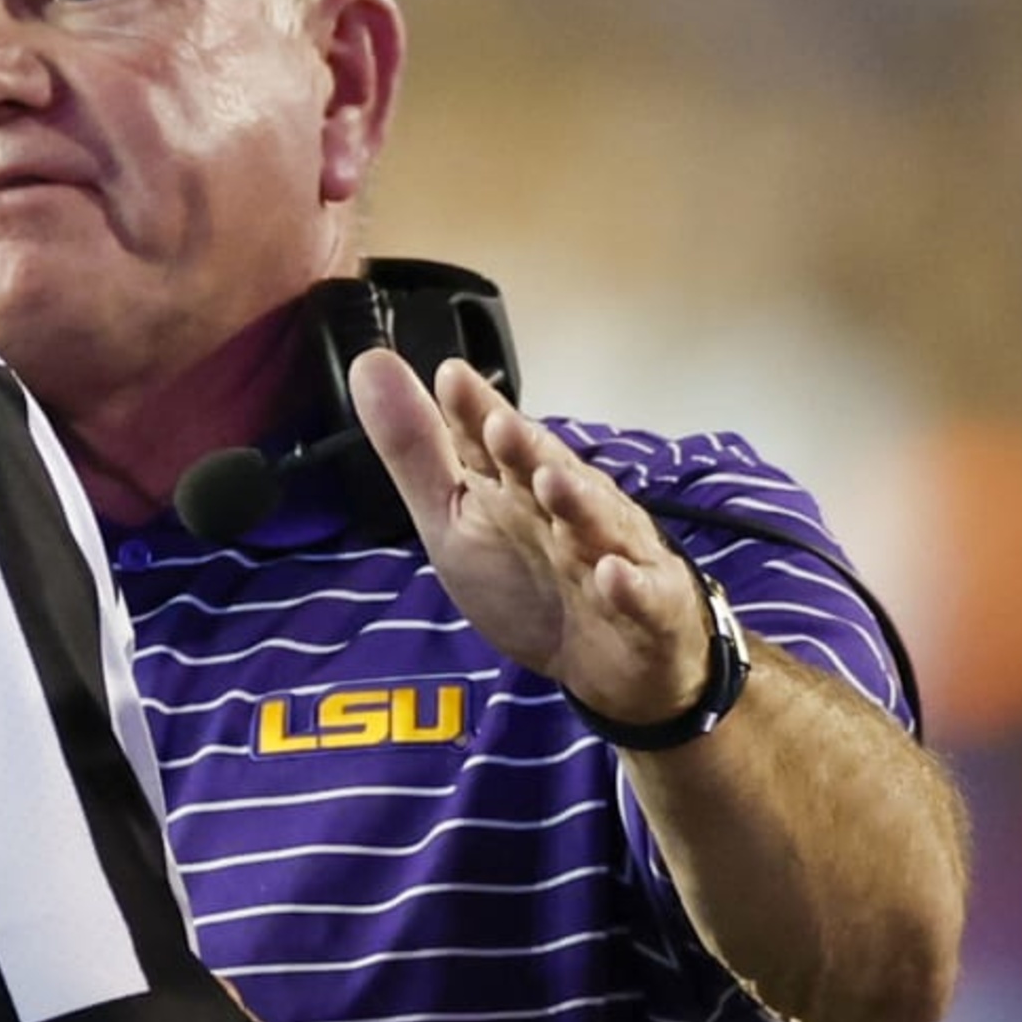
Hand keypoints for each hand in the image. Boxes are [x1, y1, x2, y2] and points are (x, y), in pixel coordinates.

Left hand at [349, 351, 708, 725]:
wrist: (605, 658)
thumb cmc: (527, 573)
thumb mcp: (453, 516)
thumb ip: (415, 448)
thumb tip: (371, 363)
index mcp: (515, 485)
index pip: (489, 443)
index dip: (471, 414)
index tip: (450, 378)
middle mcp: (565, 508)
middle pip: (545, 472)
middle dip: (525, 449)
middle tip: (499, 424)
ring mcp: (612, 553)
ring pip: (595, 524)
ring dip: (576, 503)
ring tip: (553, 480)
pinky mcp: (650, 606)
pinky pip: (642, 597)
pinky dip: (630, 588)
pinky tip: (613, 575)